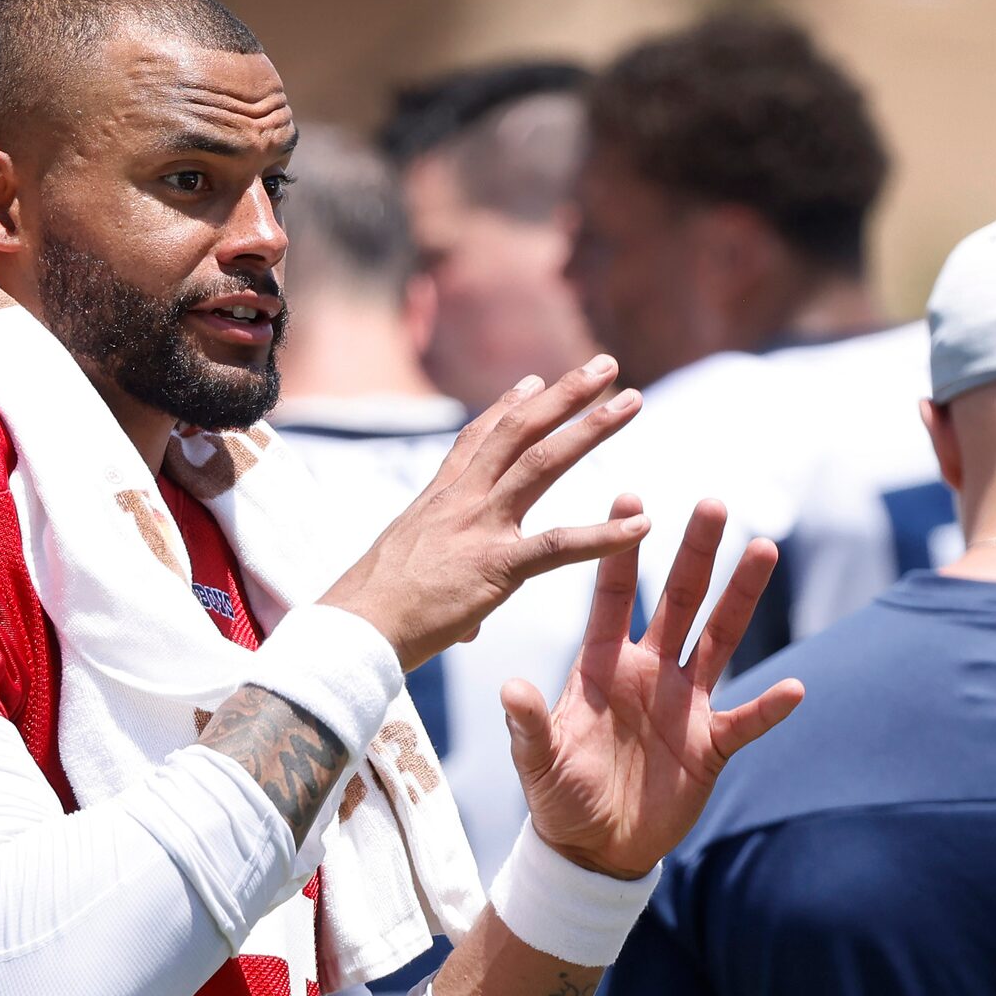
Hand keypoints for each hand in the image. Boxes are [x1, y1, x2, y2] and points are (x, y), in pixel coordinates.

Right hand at [322, 356, 645, 669]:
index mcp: (437, 499)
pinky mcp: (496, 567)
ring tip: (633, 401)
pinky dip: (604, 536)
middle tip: (605, 364)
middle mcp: (460, 500)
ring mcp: (479, 527)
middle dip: (565, 394)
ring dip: (591, 428)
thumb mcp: (407, 578)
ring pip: (543, 463)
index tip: (535, 379)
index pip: (477, 439)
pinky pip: (559, 546)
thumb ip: (448, 588)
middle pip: (519, 431)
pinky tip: (643, 525)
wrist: (352, 632)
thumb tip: (468, 623)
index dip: (508, 406)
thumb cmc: (372, 614)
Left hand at [505, 496, 805, 878]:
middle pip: (679, 601)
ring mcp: (684, 704)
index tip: (628, 497)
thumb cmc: (558, 797)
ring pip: (719, 639)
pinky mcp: (710, 745)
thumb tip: (510, 688)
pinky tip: (794, 689)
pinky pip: (745, 720)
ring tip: (763, 551)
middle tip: (714, 504)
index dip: (620, 550)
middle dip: (696, 554)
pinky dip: (768, 708)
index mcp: (602, 665)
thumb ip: (528, 726)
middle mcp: (649, 671)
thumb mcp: (537, 762)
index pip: (612, 596)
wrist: (593, 848)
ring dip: (741, 598)